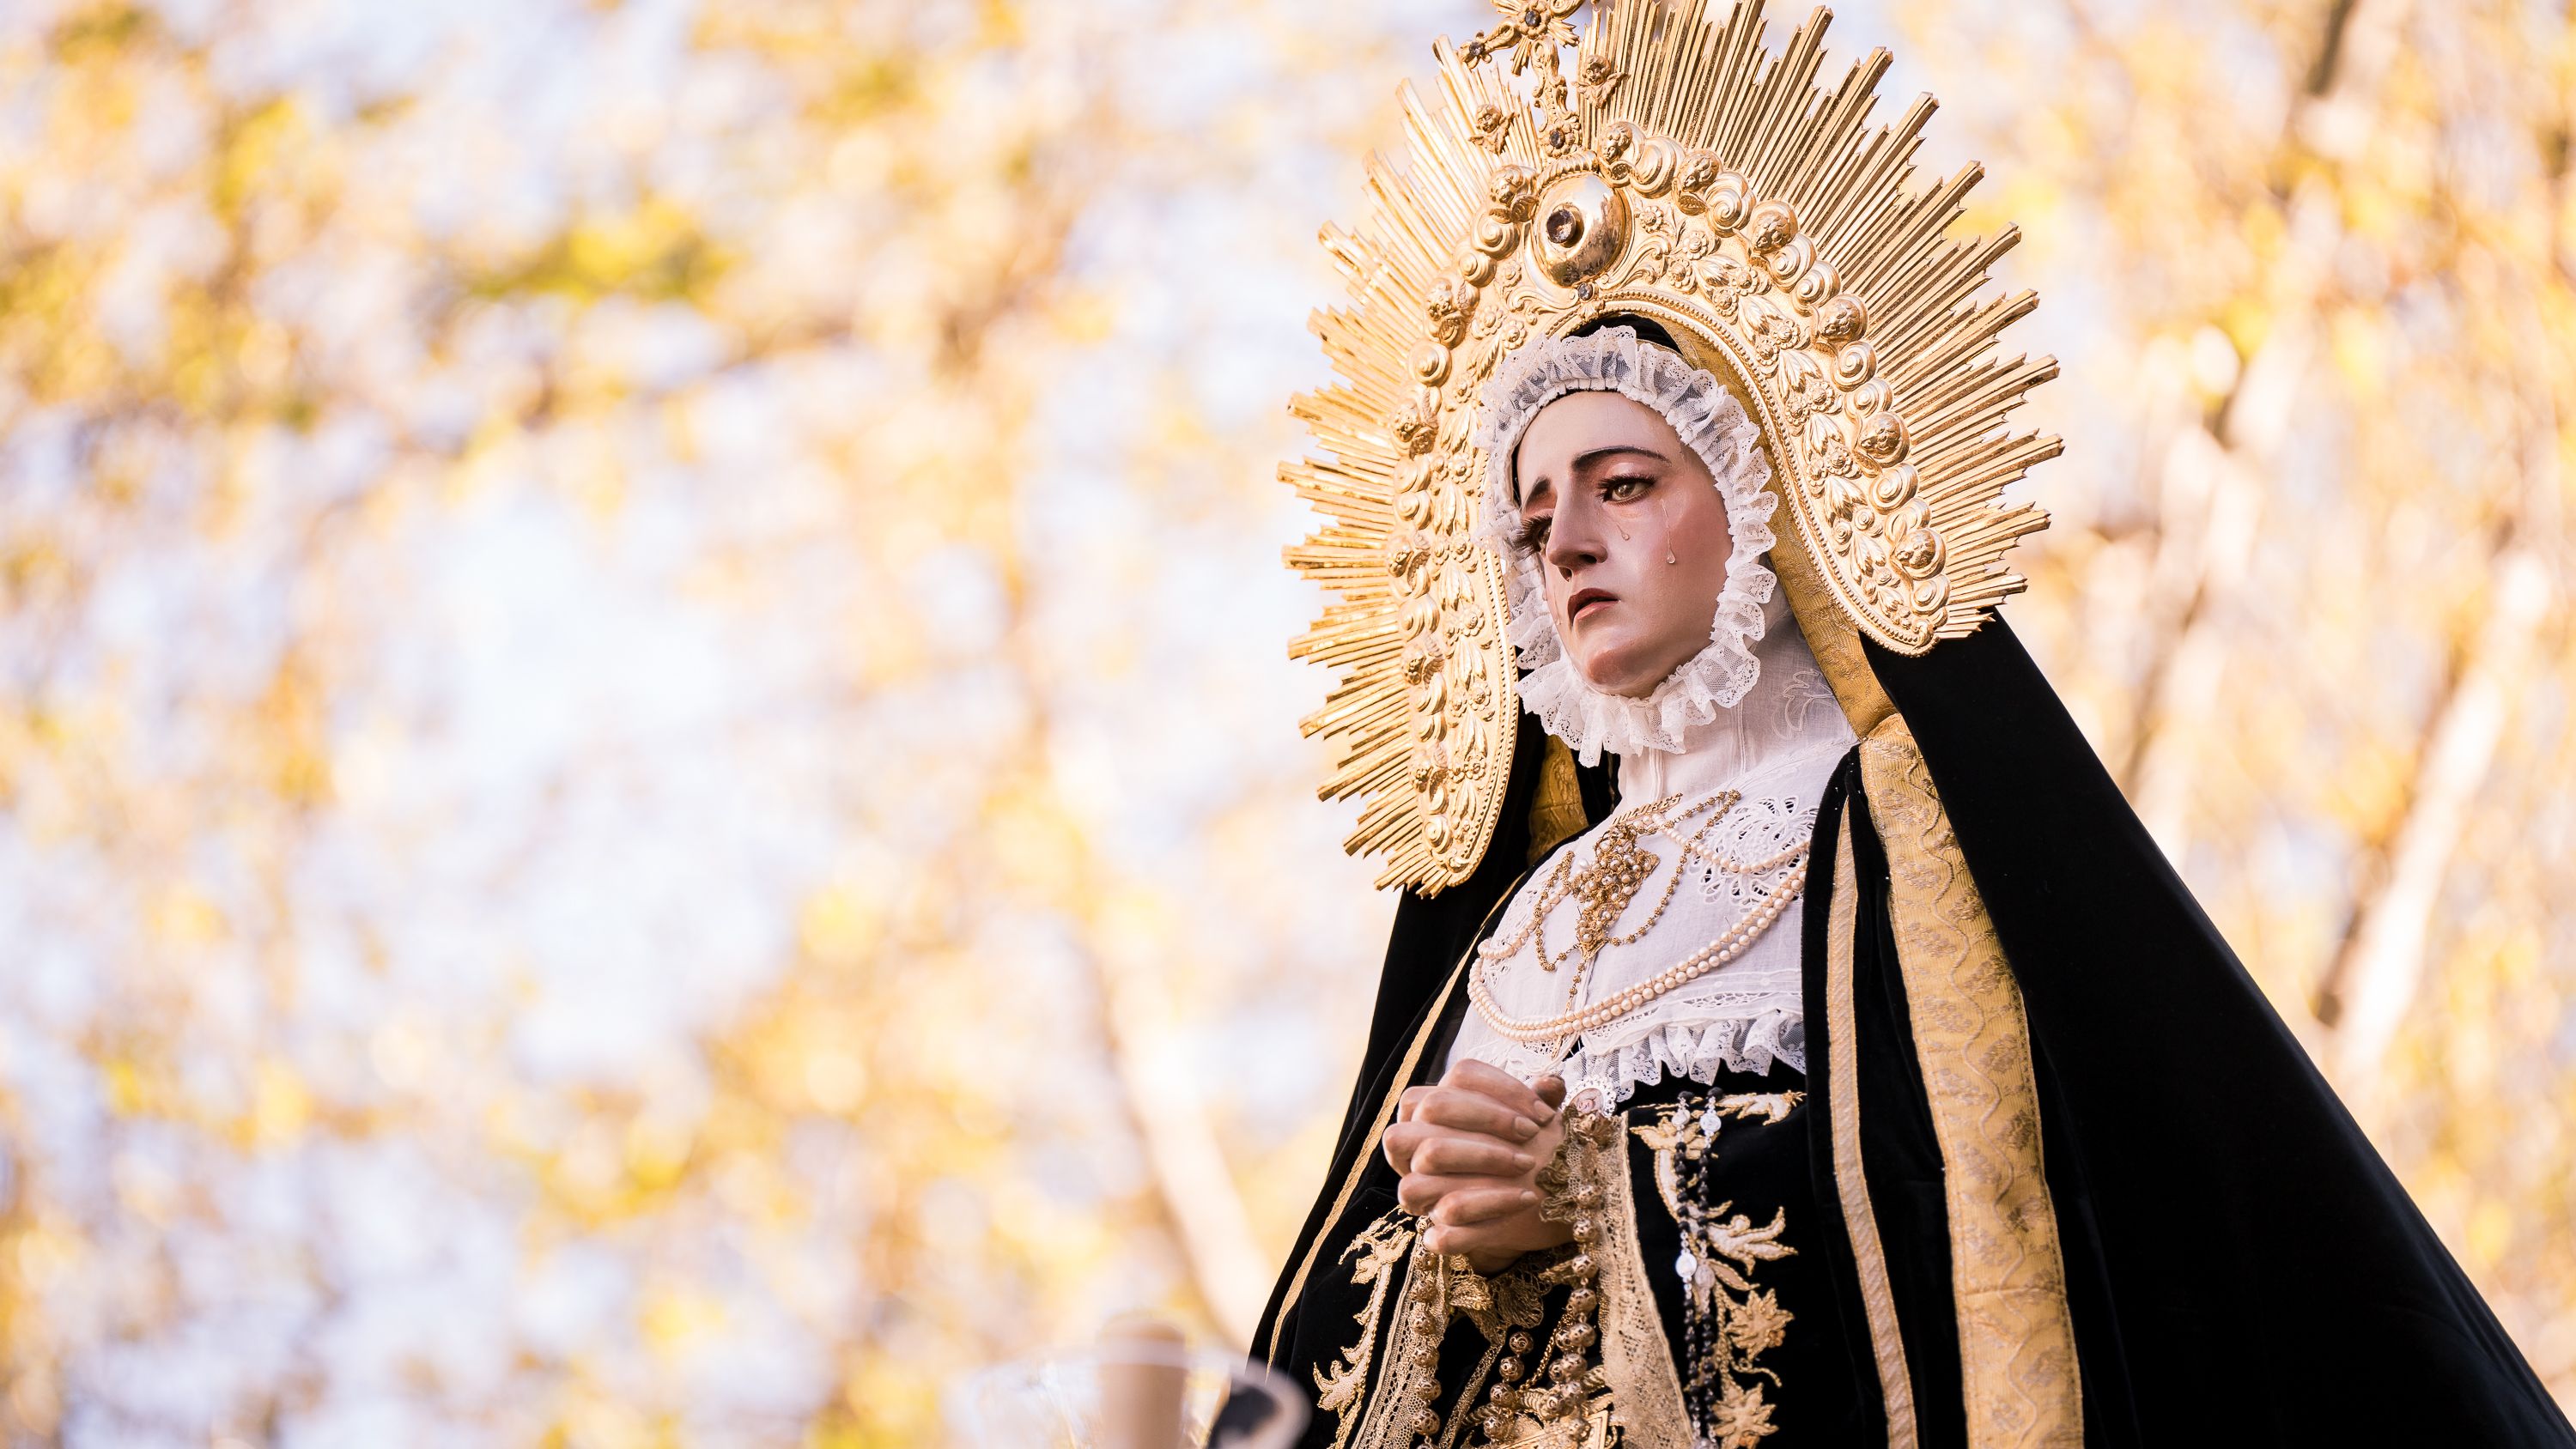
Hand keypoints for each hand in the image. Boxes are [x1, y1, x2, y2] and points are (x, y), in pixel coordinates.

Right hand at [1382, 1061, 1573, 1272]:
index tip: (1542, 1112)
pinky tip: (1525, 1199)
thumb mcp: (1527, 1125)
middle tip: (1532, 1133)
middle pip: (1436, 1105)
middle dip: (1491, 1117)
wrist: (1505, 1215)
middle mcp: (1412, 1138)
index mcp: (1433, 1106)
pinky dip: (1489, 1203)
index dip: (1504, 1088)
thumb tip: (1552, 1083)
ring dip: (1485, 1155)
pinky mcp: (1432, 1224)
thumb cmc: (1512, 1155)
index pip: (1462, 1075)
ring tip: (1528, 1164)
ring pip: (1431, 1153)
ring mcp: (1415, 1181)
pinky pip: (1448, 1211)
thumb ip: (1539, 1102)